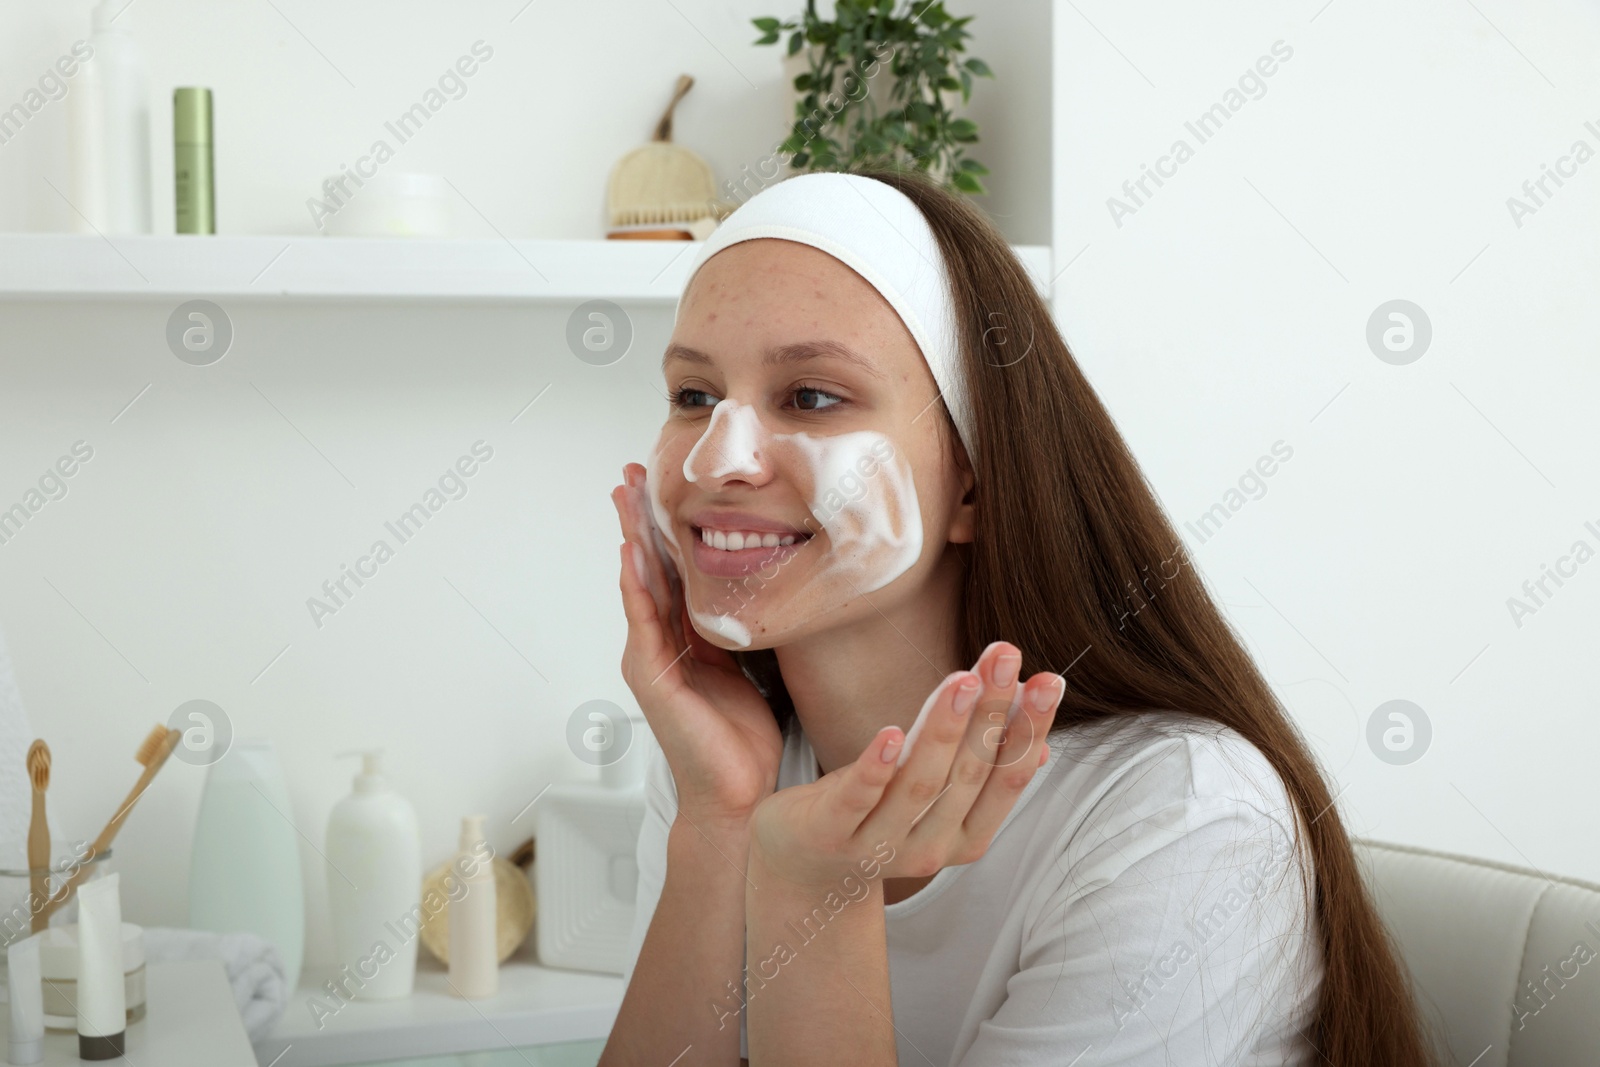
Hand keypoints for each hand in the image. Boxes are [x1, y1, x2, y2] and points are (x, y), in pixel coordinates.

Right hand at [613, 462, 783, 828]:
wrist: (738, 795)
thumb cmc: (742, 739)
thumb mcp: (749, 667)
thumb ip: (741, 629)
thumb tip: (764, 586)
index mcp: (685, 639)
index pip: (670, 572)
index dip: (664, 529)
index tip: (660, 487)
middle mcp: (661, 645)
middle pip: (647, 569)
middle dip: (639, 521)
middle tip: (630, 475)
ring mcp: (651, 660)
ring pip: (639, 586)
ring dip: (631, 539)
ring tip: (624, 498)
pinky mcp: (653, 679)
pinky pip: (643, 623)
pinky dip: (636, 587)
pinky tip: (632, 556)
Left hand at [748, 641, 1063, 891]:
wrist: (803, 866)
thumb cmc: (877, 813)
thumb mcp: (936, 797)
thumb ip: (982, 773)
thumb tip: (1042, 747)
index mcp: (965, 837)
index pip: (1007, 780)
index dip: (1030, 730)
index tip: (1049, 680)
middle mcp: (930, 849)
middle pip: (968, 773)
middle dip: (992, 711)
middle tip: (1007, 655)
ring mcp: (880, 845)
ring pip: (920, 784)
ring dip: (944, 728)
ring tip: (963, 679)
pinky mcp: (831, 834)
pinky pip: (858, 799)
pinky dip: (877, 766)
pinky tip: (892, 732)